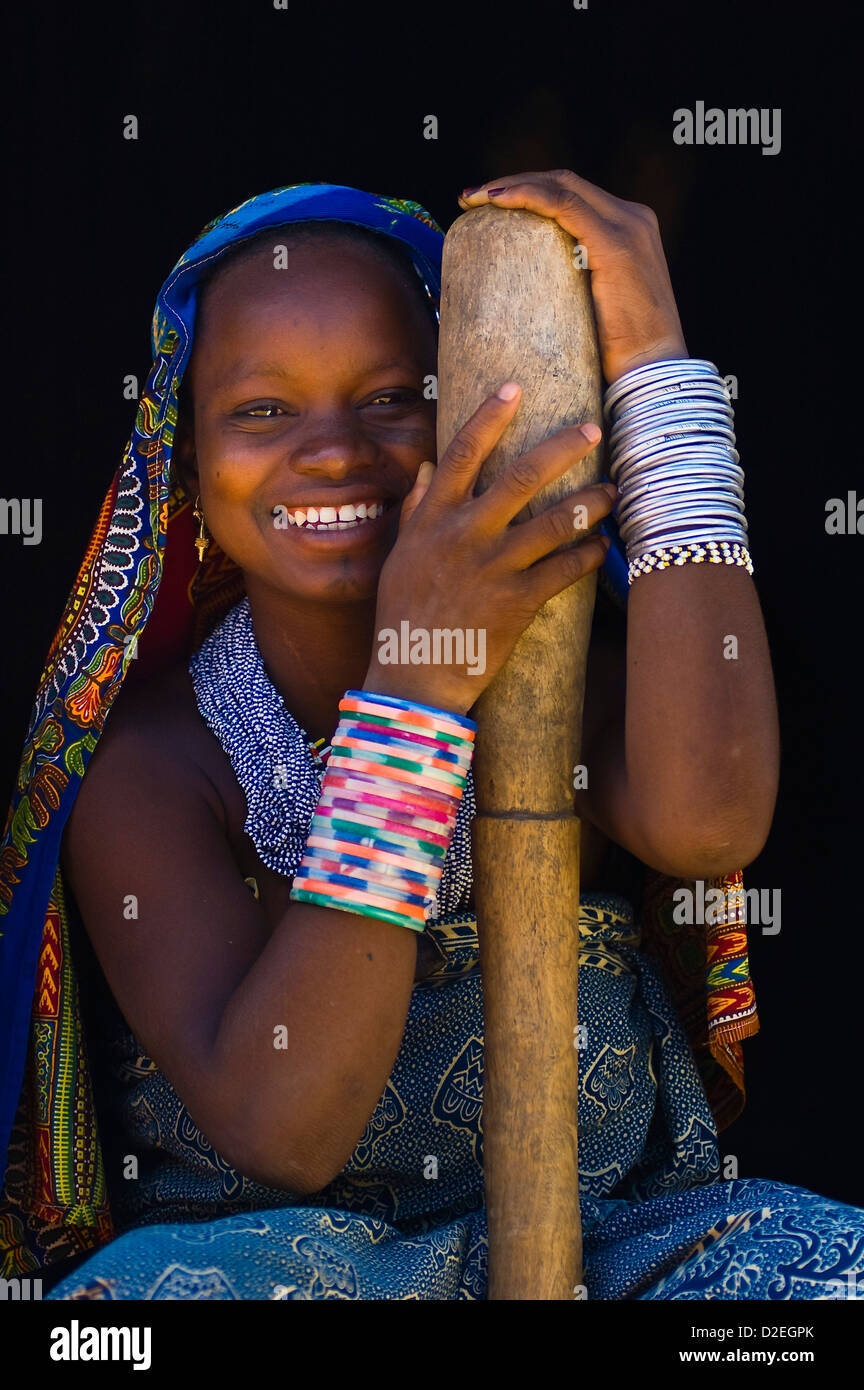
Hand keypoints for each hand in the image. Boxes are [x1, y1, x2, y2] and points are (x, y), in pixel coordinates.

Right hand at [363, 383, 615, 716]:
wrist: (413, 678)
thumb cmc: (403, 618)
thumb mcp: (398, 558)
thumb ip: (416, 510)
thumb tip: (429, 468)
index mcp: (433, 519)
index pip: (463, 452)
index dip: (490, 415)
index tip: (515, 386)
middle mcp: (464, 535)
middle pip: (521, 476)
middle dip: (563, 447)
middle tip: (595, 428)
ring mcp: (493, 567)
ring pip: (554, 521)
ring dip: (590, 503)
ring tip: (613, 492)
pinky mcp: (518, 601)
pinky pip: (564, 569)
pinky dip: (588, 555)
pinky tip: (603, 547)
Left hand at [458, 170, 687, 384]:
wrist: (651, 371)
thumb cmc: (621, 353)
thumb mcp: (598, 306)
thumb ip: (576, 285)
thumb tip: (530, 292)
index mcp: (630, 228)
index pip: (574, 194)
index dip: (529, 189)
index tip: (487, 202)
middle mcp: (633, 218)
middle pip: (565, 182)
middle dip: (514, 182)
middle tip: (471, 197)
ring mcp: (627, 227)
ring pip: (562, 186)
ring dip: (514, 185)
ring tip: (474, 198)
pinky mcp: (615, 245)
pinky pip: (564, 206)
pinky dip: (529, 197)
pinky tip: (499, 202)